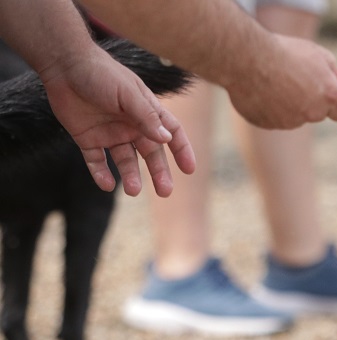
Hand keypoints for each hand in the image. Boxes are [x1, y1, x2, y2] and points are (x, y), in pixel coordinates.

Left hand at [40, 45, 195, 196]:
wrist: (63, 65)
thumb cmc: (100, 73)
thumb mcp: (127, 93)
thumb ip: (146, 116)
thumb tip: (167, 139)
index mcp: (145, 112)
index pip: (170, 133)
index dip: (181, 150)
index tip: (189, 169)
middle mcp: (131, 125)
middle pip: (150, 154)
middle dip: (159, 172)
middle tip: (165, 191)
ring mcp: (110, 133)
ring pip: (125, 161)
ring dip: (131, 176)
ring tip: (132, 191)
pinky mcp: (88, 139)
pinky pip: (97, 162)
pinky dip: (101, 174)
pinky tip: (106, 184)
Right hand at [226, 34, 336, 128]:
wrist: (247, 58)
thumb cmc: (284, 51)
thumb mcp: (316, 53)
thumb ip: (332, 71)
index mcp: (329, 96)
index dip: (335, 104)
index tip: (326, 95)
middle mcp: (312, 113)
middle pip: (316, 113)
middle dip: (309, 100)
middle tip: (293, 79)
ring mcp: (290, 122)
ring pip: (294, 116)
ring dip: (288, 103)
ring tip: (272, 81)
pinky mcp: (269, 125)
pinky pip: (274, 118)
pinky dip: (270, 108)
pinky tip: (260, 89)